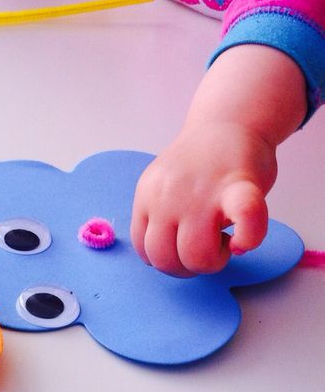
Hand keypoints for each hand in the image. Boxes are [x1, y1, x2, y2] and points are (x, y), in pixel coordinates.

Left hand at [131, 44, 306, 275]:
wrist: (229, 123)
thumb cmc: (201, 164)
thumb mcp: (162, 186)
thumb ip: (158, 216)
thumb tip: (162, 257)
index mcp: (147, 196)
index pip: (144, 249)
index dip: (167, 260)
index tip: (184, 248)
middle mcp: (167, 196)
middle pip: (166, 259)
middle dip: (188, 268)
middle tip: (207, 249)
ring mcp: (201, 193)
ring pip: (196, 256)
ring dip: (213, 262)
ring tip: (224, 242)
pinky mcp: (239, 188)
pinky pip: (244, 224)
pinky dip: (247, 239)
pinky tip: (243, 240)